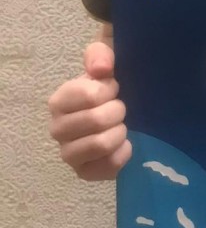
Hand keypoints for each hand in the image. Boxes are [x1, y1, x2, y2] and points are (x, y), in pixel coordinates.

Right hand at [48, 37, 130, 180]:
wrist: (120, 116)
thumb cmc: (109, 88)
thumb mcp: (106, 62)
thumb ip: (101, 54)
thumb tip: (102, 69)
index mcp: (59, 101)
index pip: (90, 96)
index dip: (109, 90)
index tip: (113, 88)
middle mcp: (57, 128)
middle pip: (96, 120)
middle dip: (117, 111)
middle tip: (120, 109)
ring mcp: (69, 153)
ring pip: (100, 144)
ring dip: (119, 132)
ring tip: (121, 126)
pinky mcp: (84, 172)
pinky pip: (108, 166)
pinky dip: (123, 153)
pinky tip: (125, 144)